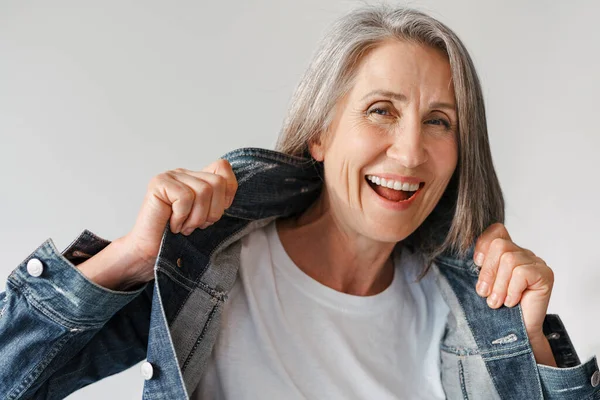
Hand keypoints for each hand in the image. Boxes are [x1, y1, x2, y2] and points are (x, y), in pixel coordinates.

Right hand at [123, 159, 237, 283]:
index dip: (227, 193)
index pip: (223, 167)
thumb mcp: (207, 217)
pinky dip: (182, 217)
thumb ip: (218, 199)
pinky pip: (185, 197)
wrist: (151, 254)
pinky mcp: (159, 183)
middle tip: (195, 225)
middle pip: (217, 182)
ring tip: (184, 226)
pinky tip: (173, 225)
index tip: (212, 213)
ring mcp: (170, 176)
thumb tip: (230, 187)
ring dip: (196, 217)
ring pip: (204, 191)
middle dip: (212, 211)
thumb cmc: (178, 238)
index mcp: (197, 178)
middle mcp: (184, 173)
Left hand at [473, 223, 553, 337]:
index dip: (483, 244)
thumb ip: (479, 266)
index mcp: (507, 251)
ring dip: (499, 286)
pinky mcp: (545, 274)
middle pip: (499, 245)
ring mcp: (536, 262)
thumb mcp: (484, 282)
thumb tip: (467, 253)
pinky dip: (512, 290)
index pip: (496, 230)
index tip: (476, 263)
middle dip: (487, 272)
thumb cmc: (499, 308)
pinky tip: (512, 302)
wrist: (516, 332)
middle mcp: (523, 253)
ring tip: (497, 302)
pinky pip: (522, 273)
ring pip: (509, 260)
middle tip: (484, 292)